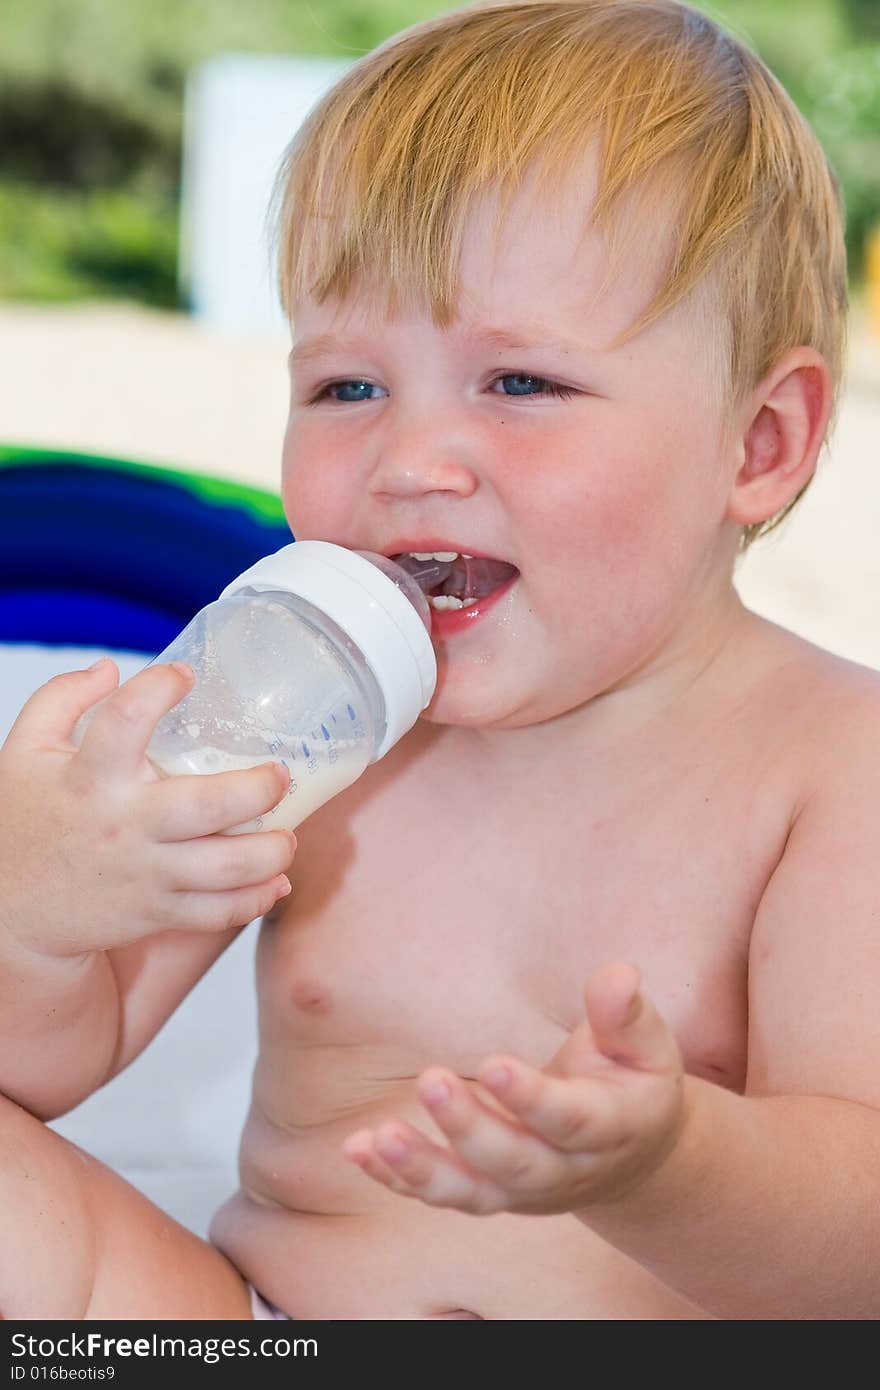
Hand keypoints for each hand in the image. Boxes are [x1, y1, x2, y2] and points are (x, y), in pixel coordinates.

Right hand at [0, 658, 295, 956]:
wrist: (6, 912)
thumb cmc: (23, 822)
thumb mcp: (24, 749)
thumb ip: (61, 699)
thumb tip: (111, 668)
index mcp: (88, 777)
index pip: (125, 719)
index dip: (159, 688)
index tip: (184, 677)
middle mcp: (123, 825)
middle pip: (209, 805)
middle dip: (259, 788)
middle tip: (279, 775)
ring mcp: (143, 874)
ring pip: (226, 867)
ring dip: (271, 850)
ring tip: (287, 833)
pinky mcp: (154, 912)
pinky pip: (217, 912)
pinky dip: (256, 899)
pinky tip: (276, 880)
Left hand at [343, 962, 684, 1215]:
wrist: (633, 1158)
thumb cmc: (632, 1081)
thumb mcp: (647, 1045)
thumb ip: (626, 1013)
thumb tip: (617, 974)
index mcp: (609, 1128)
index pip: (569, 1120)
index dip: (531, 1098)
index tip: (492, 1064)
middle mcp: (563, 1171)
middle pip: (513, 1161)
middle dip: (468, 1127)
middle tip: (430, 1080)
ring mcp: (522, 1190)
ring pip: (471, 1192)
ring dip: (422, 1168)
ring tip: (379, 1138)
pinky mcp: (489, 1193)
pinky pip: (440, 1194)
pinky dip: (397, 1178)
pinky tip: (358, 1149)